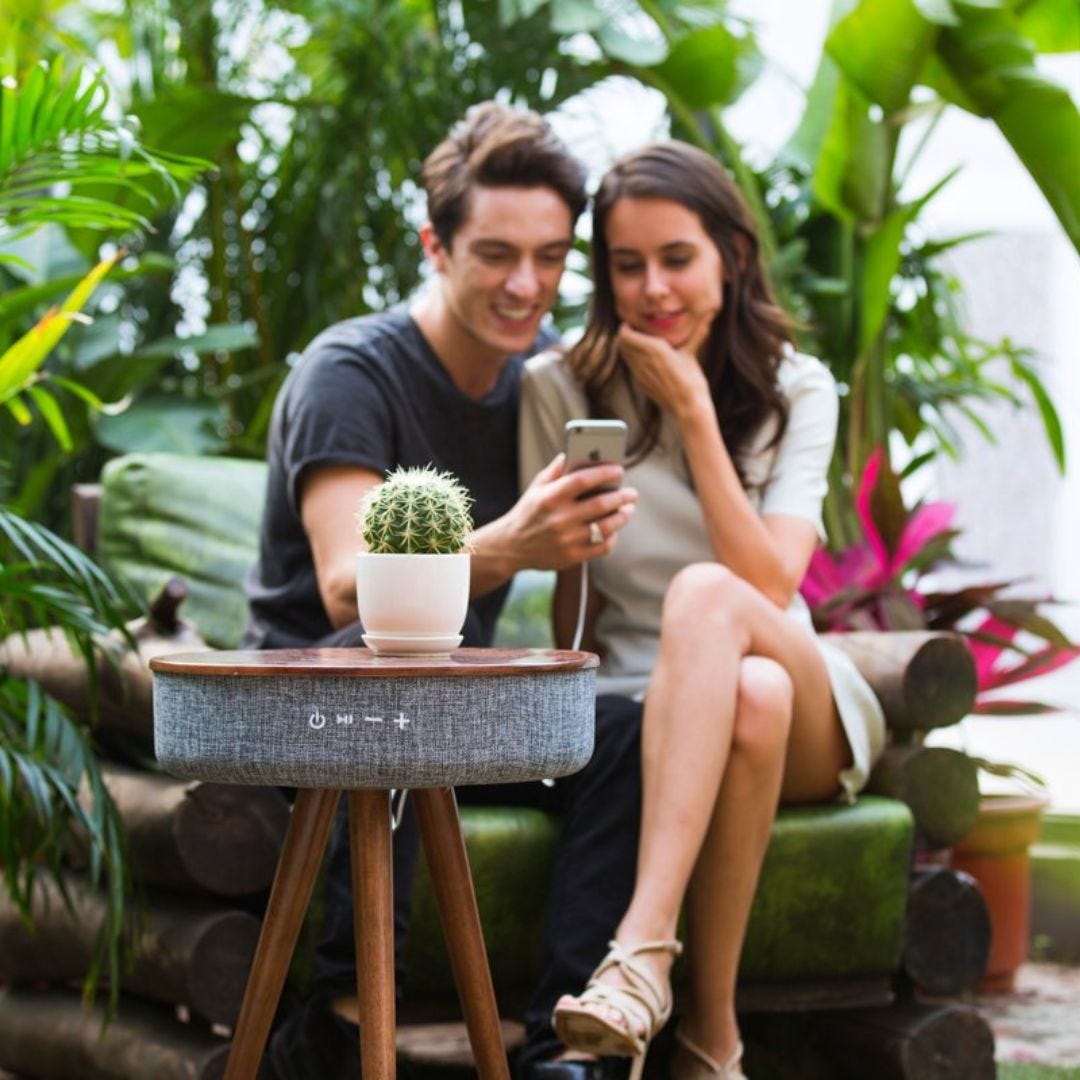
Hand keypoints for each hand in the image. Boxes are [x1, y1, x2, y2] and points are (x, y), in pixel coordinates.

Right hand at [490, 453, 637, 572]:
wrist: (510, 547)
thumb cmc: (527, 512)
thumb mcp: (536, 488)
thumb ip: (555, 470)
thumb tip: (574, 452)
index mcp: (549, 498)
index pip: (583, 480)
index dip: (604, 473)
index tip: (619, 470)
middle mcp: (559, 519)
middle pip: (600, 504)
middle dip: (621, 497)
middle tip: (631, 493)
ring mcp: (566, 540)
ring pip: (606, 527)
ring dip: (622, 516)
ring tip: (628, 509)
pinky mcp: (572, 557)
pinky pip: (601, 547)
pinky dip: (612, 537)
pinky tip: (614, 529)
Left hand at [616, 323, 710, 421]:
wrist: (687, 407)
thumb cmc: (691, 380)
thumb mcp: (691, 354)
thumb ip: (697, 333)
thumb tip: (710, 315)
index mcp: (653, 349)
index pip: (625, 335)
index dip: (625, 327)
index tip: (632, 323)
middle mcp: (642, 361)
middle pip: (621, 344)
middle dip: (625, 336)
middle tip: (634, 331)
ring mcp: (639, 374)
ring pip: (624, 356)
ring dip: (628, 348)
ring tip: (638, 343)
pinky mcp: (641, 384)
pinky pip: (631, 368)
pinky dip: (633, 360)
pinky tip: (645, 360)